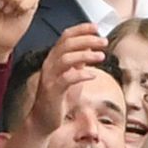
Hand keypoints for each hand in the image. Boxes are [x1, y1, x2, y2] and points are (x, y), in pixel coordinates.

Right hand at [24, 24, 107, 138]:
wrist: (43, 120)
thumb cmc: (58, 98)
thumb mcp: (71, 75)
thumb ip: (78, 62)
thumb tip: (91, 47)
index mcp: (53, 59)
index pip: (65, 36)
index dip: (81, 29)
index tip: (96, 27)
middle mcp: (49, 65)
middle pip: (66, 44)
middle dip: (87, 40)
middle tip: (104, 42)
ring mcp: (49, 77)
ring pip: (65, 58)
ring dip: (85, 55)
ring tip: (101, 56)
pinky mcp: (52, 91)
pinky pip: (66, 79)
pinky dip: (81, 74)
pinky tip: (93, 75)